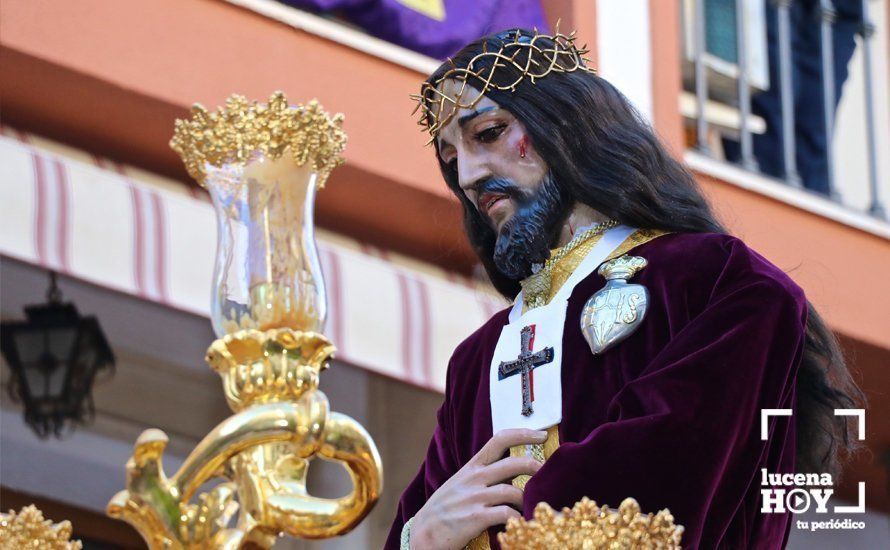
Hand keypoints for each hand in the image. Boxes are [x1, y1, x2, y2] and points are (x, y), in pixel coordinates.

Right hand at [410, 429, 546, 549]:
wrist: (422, 535)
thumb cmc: (444, 511)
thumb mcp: (459, 485)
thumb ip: (481, 477)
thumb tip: (510, 472)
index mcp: (471, 468)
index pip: (499, 440)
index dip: (523, 433)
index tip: (541, 434)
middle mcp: (474, 478)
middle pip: (513, 464)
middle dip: (536, 466)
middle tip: (548, 472)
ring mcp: (474, 498)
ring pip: (513, 491)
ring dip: (528, 499)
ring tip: (533, 507)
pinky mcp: (474, 518)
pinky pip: (506, 514)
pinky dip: (518, 519)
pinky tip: (520, 524)